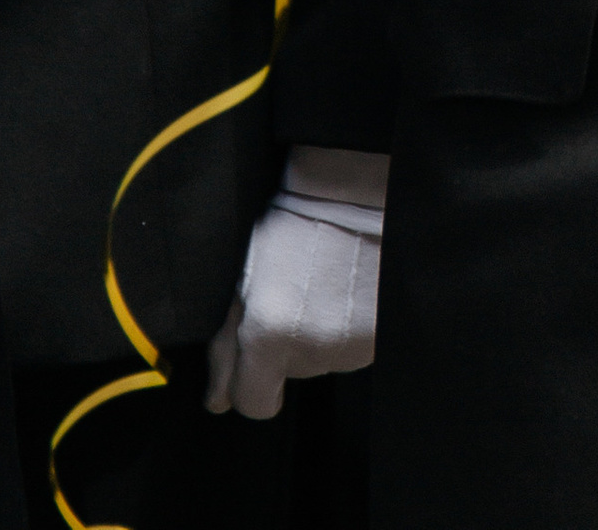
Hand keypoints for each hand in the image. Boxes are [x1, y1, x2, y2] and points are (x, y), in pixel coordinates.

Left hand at [205, 151, 385, 417]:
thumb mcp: (241, 282)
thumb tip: (217, 400)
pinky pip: (353, 347)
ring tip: (322, 288)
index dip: (250, 384)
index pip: (253, 403)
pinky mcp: (380, 337)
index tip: (255, 362)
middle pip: (292, 376)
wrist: (353, 193)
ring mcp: (351, 346)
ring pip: (324, 361)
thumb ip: (225, 346)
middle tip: (294, 299)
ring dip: (319, 335)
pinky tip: (345, 292)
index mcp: (267, 335)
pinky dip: (348, 327)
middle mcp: (312, 350)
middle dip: (287, 348)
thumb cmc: (292, 227)